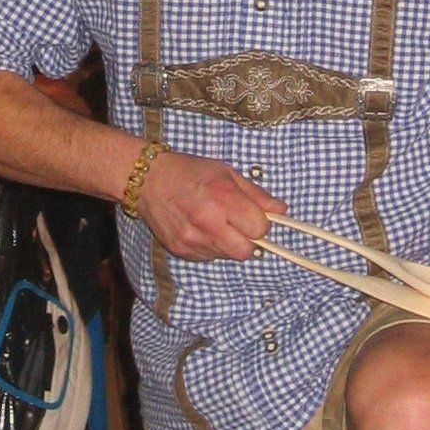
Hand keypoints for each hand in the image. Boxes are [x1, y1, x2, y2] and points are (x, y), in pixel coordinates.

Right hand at [136, 149, 280, 263]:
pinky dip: (211, 247)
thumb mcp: (226, 172)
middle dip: (249, 241)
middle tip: (239, 225)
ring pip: (227, 256)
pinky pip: (208, 258)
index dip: (262, 224)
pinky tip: (200, 228)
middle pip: (246, 251)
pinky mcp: (180, 251)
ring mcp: (192, 239)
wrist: (147, 180)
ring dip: (229, 243)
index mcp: (222, 197)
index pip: (260, 229)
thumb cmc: (190, 172)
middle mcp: (207, 222)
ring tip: (216, 223)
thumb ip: (256, 194)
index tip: (256, 216)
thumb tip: (281, 210)